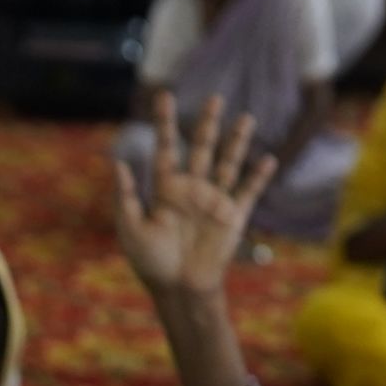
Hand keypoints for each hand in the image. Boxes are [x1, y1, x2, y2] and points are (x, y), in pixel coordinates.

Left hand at [112, 93, 279, 301]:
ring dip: (236, 142)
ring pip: (227, 164)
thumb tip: (118, 161)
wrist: (178, 289)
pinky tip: (268, 158)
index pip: (166, 148)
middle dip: (207, 124)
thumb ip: (126, 196)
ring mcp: (214, 201)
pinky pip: (247, 193)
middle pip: (201, 149)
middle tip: (215, 99)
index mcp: (165, 189)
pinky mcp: (232, 217)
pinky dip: (257, 177)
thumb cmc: (150, 263)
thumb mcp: (131, 228)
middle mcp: (191, 189)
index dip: (165, 123)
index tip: (164, 96)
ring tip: (246, 118)